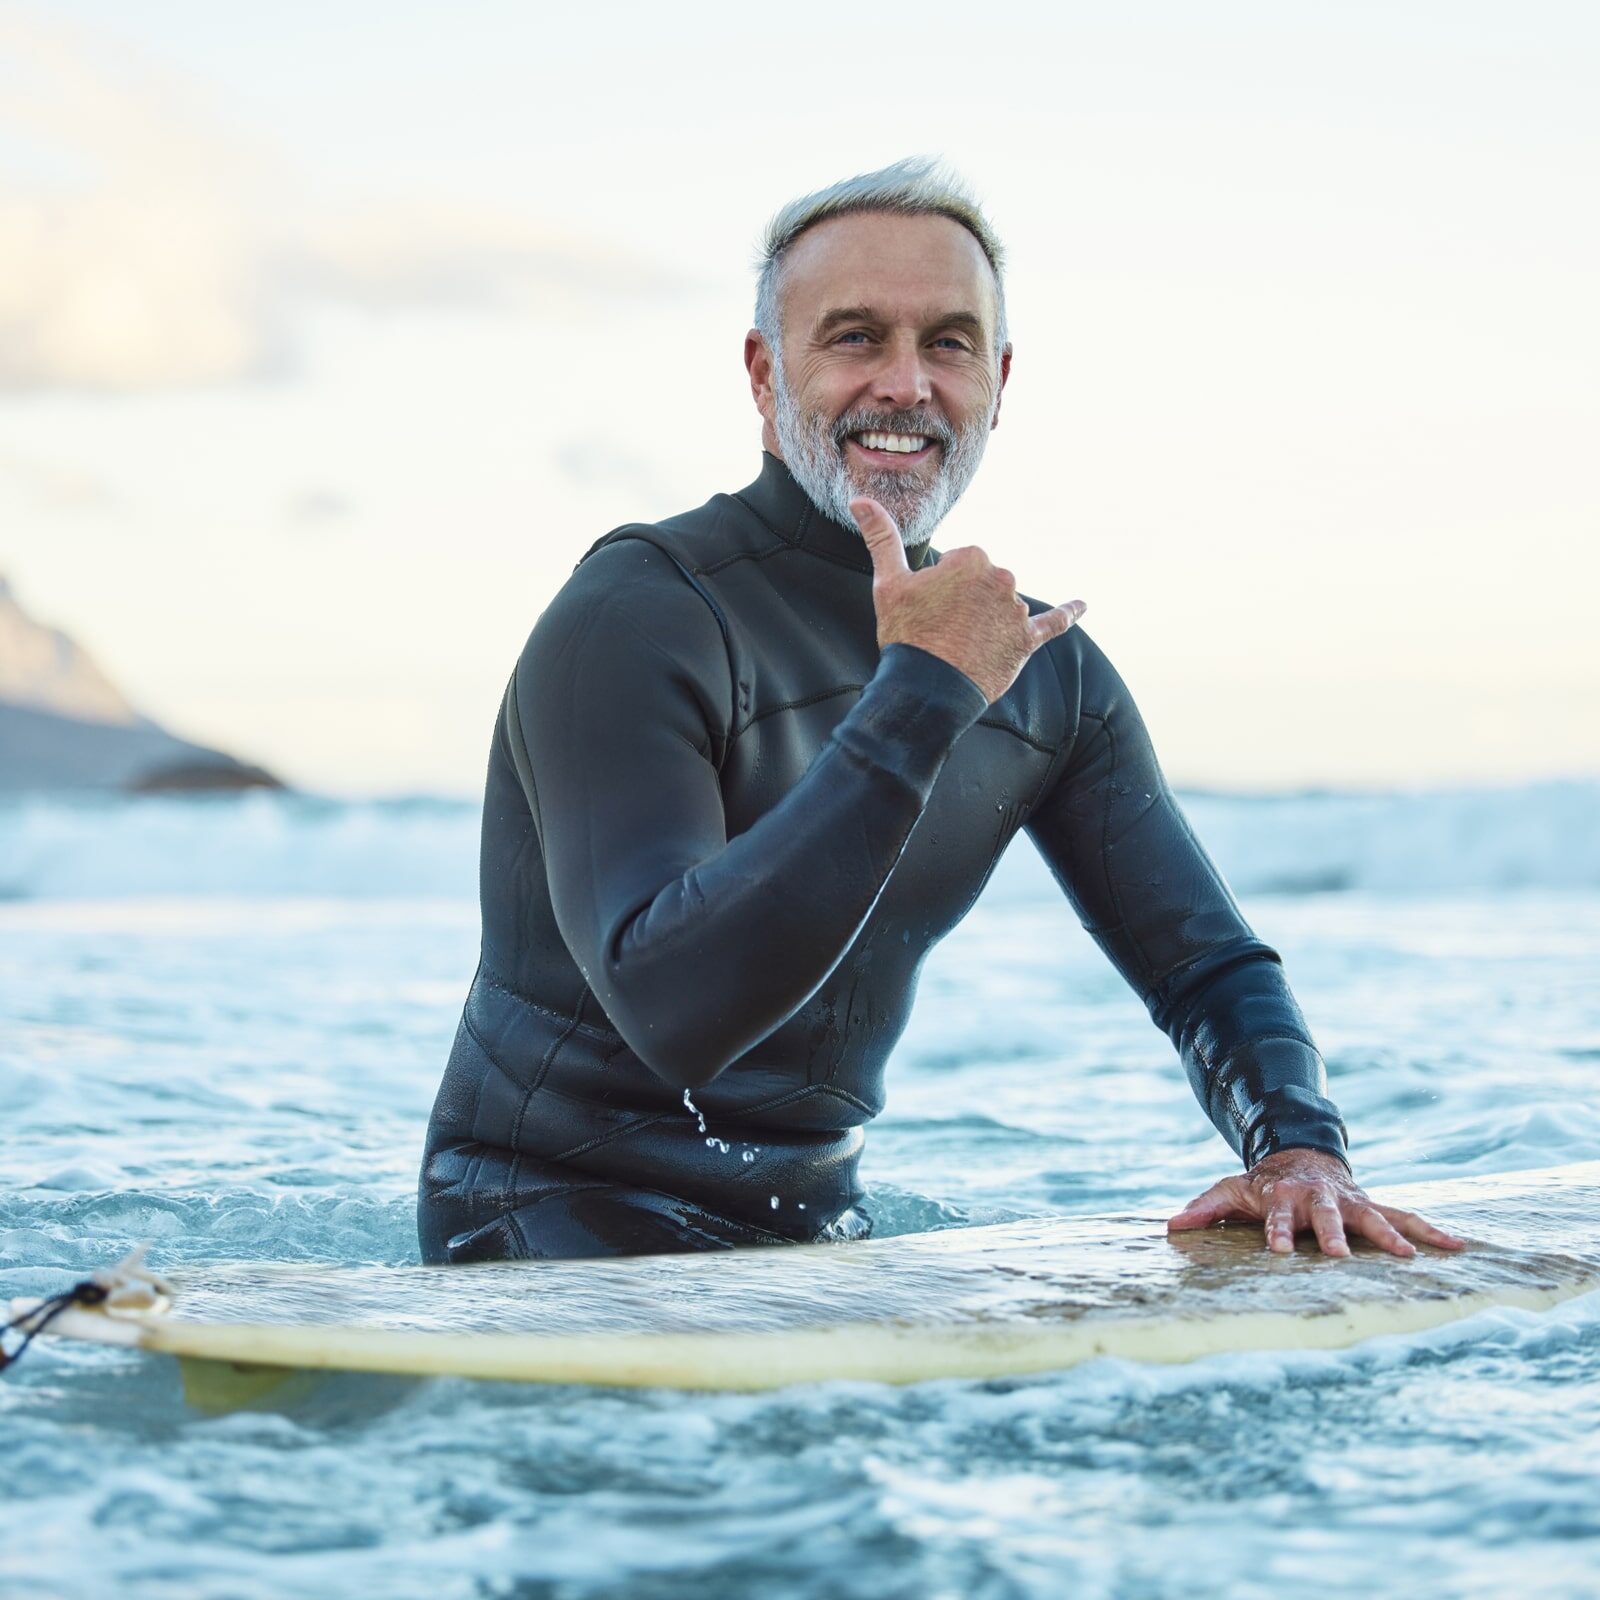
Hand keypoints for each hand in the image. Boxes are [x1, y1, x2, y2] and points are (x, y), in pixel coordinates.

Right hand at [850, 496, 1085, 704]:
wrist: (927, 687)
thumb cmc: (906, 635)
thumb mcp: (888, 583)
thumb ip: (881, 537)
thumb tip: (860, 499)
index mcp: (972, 558)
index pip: (960, 565)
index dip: (941, 589)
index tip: (929, 610)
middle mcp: (1001, 578)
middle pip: (984, 584)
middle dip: (966, 603)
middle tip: (942, 630)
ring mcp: (1017, 610)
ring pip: (1004, 606)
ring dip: (988, 620)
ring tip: (962, 645)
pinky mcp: (1027, 640)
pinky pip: (1054, 623)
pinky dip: (1070, 613)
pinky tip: (1083, 606)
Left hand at [1166, 1148, 1467, 1258]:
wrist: (1300, 1157)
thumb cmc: (1263, 1184)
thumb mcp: (1230, 1189)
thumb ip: (1204, 1207)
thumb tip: (1171, 1226)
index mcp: (1284, 1198)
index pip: (1277, 1219)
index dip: (1275, 1234)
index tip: (1274, 1252)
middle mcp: (1320, 1199)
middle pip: (1327, 1218)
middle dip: (1334, 1236)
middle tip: (1340, 1257)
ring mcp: (1350, 1202)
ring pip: (1374, 1217)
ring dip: (1392, 1236)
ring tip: (1412, 1258)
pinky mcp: (1374, 1207)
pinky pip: (1406, 1217)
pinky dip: (1432, 1231)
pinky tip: (1459, 1246)